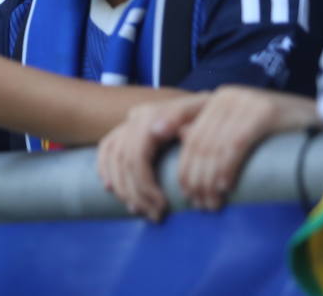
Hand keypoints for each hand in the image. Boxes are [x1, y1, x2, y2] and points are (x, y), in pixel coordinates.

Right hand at [97, 94, 208, 221]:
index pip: (136, 156)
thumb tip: (155, 131)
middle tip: (154, 216)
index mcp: (153, 115)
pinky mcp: (127, 129)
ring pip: (113, 158)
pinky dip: (105, 169)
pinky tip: (110, 188)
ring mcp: (130, 122)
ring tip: (138, 210)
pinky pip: (106, 148)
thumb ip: (184, 120)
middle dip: (136, 193)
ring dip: (122, 188)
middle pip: (123, 161)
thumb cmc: (212, 113)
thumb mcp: (204, 113)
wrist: (217, 106)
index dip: (145, 186)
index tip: (162, 207)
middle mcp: (136, 117)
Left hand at [176, 88, 317, 211]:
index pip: (186, 124)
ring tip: (211, 203)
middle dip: (194, 176)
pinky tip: (225, 187)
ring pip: (215, 145)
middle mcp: (227, 95)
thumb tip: (178, 138)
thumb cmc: (279, 130)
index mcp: (217, 97)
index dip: (176, 151)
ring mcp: (246, 101)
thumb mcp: (240, 128)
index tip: (176, 182)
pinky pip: (236, 144)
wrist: (322, 120)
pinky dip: (227, 167)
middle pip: (199, 140)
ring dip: (209, 179)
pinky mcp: (265, 112)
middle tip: (197, 203)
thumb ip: (212, 132)